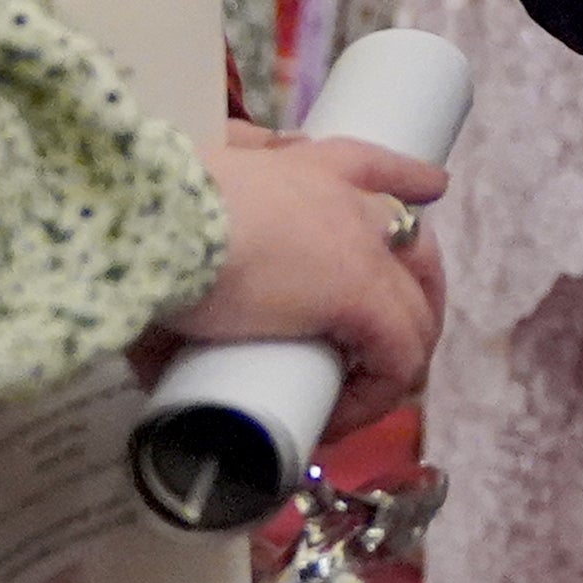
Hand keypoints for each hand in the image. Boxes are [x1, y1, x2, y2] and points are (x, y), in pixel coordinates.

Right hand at [180, 126, 443, 439]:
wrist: (154, 223)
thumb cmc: (152, 210)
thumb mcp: (188, 189)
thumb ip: (201, 199)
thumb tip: (196, 247)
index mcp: (305, 168)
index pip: (373, 164)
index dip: (407, 179)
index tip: (431, 189)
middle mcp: (346, 199)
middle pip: (414, 240)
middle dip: (417, 289)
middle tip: (397, 336)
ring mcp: (361, 246)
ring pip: (415, 307)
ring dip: (397, 356)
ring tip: (359, 398)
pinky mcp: (361, 295)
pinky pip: (397, 357)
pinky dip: (374, 394)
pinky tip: (340, 418)